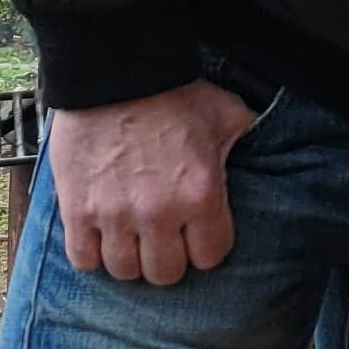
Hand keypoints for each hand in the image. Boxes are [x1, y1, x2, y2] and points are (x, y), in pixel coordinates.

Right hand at [51, 80, 256, 286]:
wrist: (115, 74)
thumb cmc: (173, 93)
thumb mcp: (227, 114)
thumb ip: (248, 140)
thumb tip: (270, 147)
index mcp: (202, 194)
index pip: (210, 256)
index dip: (206, 248)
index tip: (199, 236)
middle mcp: (159, 213)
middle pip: (166, 273)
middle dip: (169, 259)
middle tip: (164, 240)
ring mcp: (115, 214)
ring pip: (124, 270)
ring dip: (130, 258)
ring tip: (132, 239)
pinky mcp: (77, 209)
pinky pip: (83, 259)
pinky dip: (92, 254)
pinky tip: (100, 237)